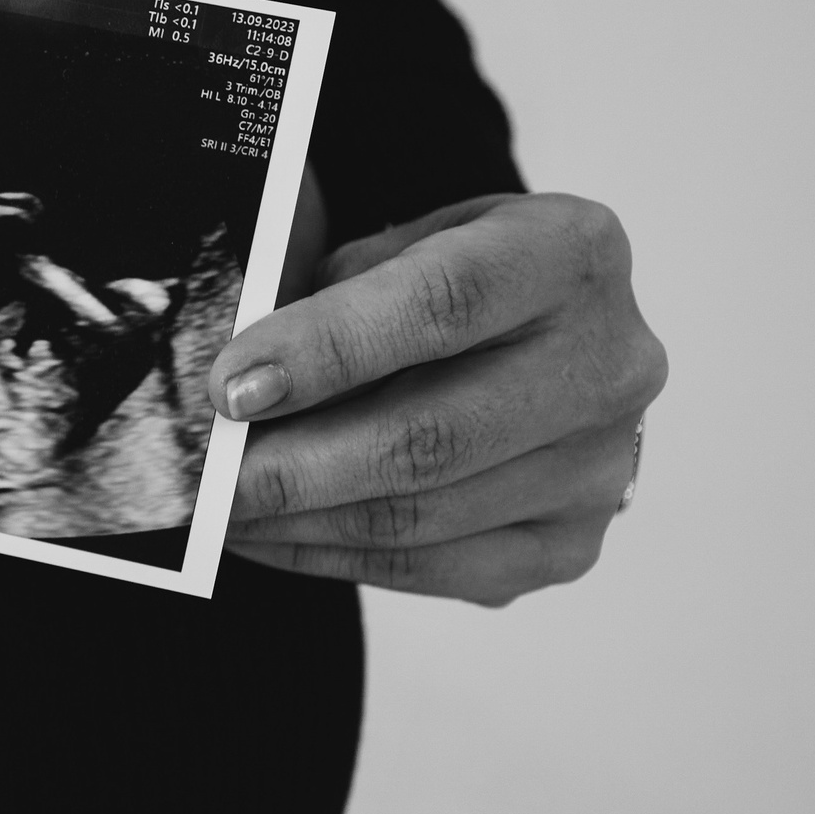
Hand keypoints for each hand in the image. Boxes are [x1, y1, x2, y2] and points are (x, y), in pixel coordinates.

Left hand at [214, 193, 667, 602]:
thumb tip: (234, 381)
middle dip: (293, 467)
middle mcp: (610, 362)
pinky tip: (268, 536)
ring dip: (298, 521)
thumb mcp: (392, 243)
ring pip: (421, 517)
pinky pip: (431, 570)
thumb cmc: (439, 278)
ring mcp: (601, 465)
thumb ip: (323, 290)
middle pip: (432, 437)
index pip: (442, 304)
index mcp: (569, 252)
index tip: (230, 389)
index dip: (326, 350)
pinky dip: (330, 556)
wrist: (530, 333)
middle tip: (204, 481)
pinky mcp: (570, 542)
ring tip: (218, 511)